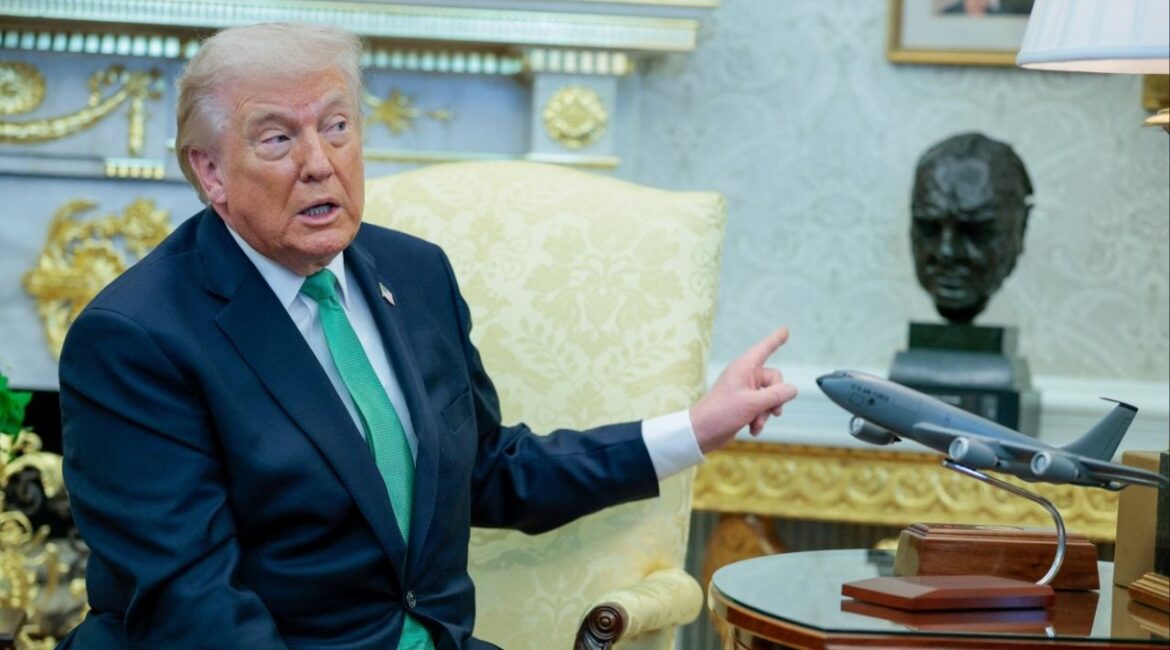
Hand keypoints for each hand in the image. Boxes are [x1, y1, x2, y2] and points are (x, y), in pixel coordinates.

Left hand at [690, 326, 797, 453]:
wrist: (702, 433)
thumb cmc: (721, 413)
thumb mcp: (753, 403)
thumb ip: (776, 395)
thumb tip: (793, 389)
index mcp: (744, 367)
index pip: (765, 349)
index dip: (776, 339)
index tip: (785, 329)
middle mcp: (745, 376)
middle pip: (775, 381)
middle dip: (775, 399)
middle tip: (772, 412)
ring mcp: (745, 391)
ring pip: (770, 398)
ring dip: (766, 413)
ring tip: (756, 423)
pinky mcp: (744, 405)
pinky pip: (762, 409)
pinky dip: (760, 419)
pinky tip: (752, 429)